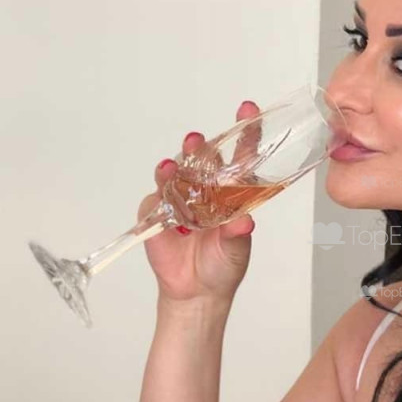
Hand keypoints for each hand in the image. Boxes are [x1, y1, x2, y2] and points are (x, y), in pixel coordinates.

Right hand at [140, 100, 260, 305]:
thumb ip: (238, 235)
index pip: (239, 155)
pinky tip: (161, 201)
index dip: (245, 131)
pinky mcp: (157, 214)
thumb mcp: (237, 250)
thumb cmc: (223, 264)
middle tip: (197, 142)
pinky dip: (157, 199)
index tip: (248, 110)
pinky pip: (154, 200)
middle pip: (201, 159)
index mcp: (230, 192)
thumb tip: (245, 222)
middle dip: (199, 148)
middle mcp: (204, 189)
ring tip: (172, 168)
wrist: (197, 291)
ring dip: (173, 168)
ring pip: (174, 174)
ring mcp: (179, 198)